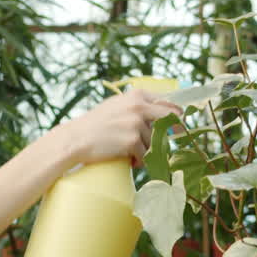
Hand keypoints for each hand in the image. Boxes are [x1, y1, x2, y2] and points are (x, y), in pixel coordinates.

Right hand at [61, 89, 181, 167]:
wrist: (76, 139)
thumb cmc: (95, 124)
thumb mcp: (117, 106)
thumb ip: (138, 106)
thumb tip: (164, 116)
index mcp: (136, 95)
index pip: (166, 102)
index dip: (176, 114)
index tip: (180, 124)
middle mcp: (138, 106)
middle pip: (169, 119)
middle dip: (172, 131)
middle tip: (173, 140)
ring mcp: (136, 124)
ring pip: (154, 142)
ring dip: (145, 151)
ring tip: (128, 152)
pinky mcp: (132, 141)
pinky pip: (144, 155)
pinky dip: (138, 161)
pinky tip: (127, 160)